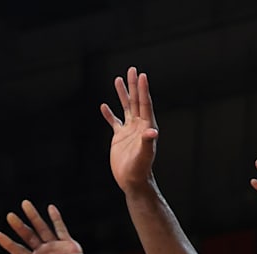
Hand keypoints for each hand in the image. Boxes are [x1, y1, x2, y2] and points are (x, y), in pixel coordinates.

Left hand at [0, 200, 82, 253]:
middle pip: (28, 236)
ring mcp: (55, 247)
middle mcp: (43, 252)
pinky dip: (56, 218)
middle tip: (9, 216)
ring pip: (42, 228)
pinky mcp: (68, 244)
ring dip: (34, 216)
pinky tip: (50, 208)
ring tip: (25, 204)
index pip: (18, 250)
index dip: (8, 243)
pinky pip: (61, 229)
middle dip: (19, 226)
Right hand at [100, 66, 158, 193]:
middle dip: (133, 86)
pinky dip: (109, 114)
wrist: (132, 180)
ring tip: (118, 79)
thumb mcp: (144, 154)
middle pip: (136, 101)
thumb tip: (152, 131)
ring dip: (122, 94)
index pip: (144, 104)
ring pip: (125, 108)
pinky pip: (114, 122)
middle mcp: (139, 126)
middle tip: (132, 70)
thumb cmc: (140, 169)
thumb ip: (147, 141)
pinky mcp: (119, 138)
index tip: (141, 75)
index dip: (143, 90)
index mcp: (146, 126)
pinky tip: (104, 106)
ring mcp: (129, 131)